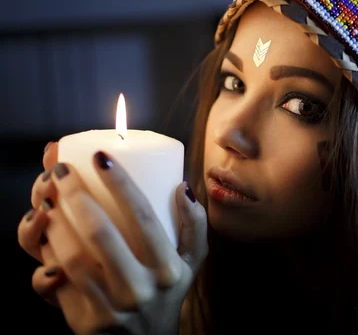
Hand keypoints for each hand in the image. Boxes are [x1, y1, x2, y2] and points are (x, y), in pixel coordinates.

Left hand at [18, 142, 207, 334]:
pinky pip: (58, 281)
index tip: (102, 156)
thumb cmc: (167, 290)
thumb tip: (182, 187)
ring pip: (72, 257)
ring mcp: (111, 308)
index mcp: (169, 269)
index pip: (144, 218)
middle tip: (61, 170)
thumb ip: (195, 225)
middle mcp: (141, 289)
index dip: (121, 183)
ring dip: (54, 221)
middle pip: (101, 233)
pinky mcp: (85, 321)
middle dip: (76, 194)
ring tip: (47, 195)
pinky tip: (43, 230)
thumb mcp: (191, 261)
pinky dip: (46, 251)